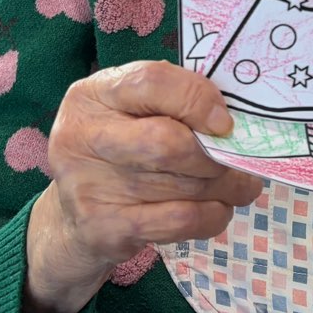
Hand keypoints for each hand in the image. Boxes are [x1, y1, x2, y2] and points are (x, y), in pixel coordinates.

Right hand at [24, 61, 262, 312]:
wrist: (71, 217)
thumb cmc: (119, 144)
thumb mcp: (132, 108)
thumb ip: (173, 99)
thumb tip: (232, 115)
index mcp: (94, 94)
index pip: (151, 82)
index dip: (197, 98)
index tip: (225, 121)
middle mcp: (83, 137)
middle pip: (167, 143)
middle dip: (215, 153)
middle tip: (241, 156)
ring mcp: (89, 187)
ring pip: (181, 186)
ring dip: (225, 185)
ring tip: (242, 182)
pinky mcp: (105, 230)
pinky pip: (178, 221)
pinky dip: (213, 214)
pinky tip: (221, 207)